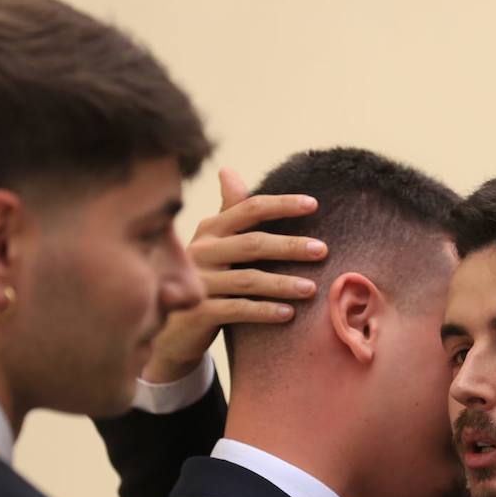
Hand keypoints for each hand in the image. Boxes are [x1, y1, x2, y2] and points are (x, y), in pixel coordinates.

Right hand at [142, 168, 328, 382]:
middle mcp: (201, 251)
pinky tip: (289, 314)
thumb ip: (227, 212)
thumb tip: (227, 169)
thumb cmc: (203, 278)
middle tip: (323, 250)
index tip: (314, 204)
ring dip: (282, 283)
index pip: (249, 209)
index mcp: (210, 229)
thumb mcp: (212, 243)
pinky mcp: (197, 313)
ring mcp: (198, 282)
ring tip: (312, 288)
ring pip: (247, 279)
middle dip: (290, 246)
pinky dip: (264, 311)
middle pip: (252, 244)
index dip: (281, 205)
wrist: (172, 327)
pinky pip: (236, 309)